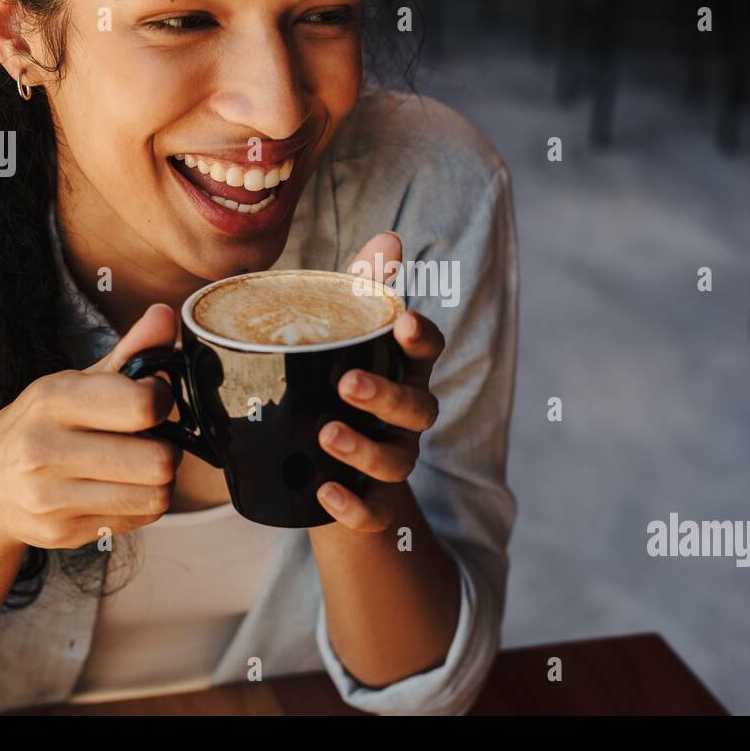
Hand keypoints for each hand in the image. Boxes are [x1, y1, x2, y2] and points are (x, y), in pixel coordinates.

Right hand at [0, 304, 184, 551]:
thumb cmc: (43, 426)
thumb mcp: (76, 382)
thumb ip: (129, 351)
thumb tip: (166, 314)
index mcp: (52, 399)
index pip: (143, 405)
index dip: (162, 400)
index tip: (150, 399)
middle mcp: (44, 449)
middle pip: (159, 460)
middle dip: (166, 449)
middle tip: (147, 440)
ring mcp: (50, 497)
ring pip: (156, 495)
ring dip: (158, 480)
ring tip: (135, 465)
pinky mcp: (62, 532)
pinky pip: (140, 519)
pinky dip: (141, 504)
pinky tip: (117, 489)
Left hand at [315, 232, 443, 531]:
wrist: (323, 478)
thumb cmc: (335, 390)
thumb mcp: (341, 339)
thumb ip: (361, 290)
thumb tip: (390, 238)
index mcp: (401, 373)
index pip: (426, 351)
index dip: (421, 337)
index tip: (404, 320)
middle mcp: (405, 419)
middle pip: (417, 409)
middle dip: (386, 395)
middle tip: (347, 383)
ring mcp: (392, 462)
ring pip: (397, 461)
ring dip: (364, 449)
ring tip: (327, 434)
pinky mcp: (371, 505)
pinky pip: (373, 513)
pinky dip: (353, 506)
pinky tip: (325, 492)